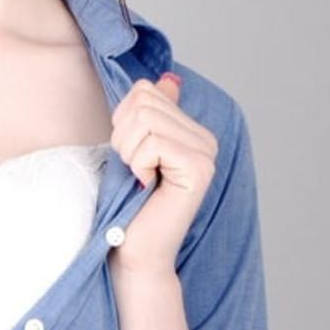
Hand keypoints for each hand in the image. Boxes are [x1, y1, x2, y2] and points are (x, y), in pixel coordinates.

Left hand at [108, 73, 217, 274]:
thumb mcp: (132, 148)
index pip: (146, 91)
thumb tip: (170, 79)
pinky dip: (139, 164)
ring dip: (129, 152)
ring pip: (146, 119)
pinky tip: (147, 186)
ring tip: (140, 178)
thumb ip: (151, 113)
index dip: (122, 120)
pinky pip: (154, 142)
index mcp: (191, 130)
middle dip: (123, 136)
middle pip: (144, 101)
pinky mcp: (199, 169)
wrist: (134, 251)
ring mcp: (206, 153)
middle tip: (134, 170)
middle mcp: (205, 138)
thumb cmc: (127, 205)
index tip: (130, 155)